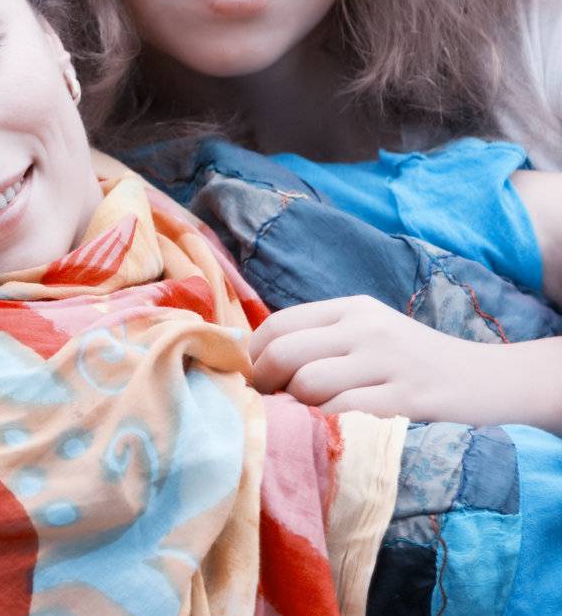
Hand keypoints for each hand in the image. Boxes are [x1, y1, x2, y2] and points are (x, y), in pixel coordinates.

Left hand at [248, 295, 561, 428]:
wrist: (486, 379)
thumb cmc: (413, 361)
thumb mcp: (369, 333)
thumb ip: (322, 339)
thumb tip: (257, 364)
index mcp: (352, 309)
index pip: (279, 323)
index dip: (254, 355)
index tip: (253, 380)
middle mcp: (367, 329)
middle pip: (286, 352)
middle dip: (265, 383)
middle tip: (267, 405)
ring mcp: (388, 362)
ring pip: (310, 383)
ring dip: (295, 407)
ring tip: (301, 418)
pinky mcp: (408, 397)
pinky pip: (345, 411)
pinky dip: (326, 423)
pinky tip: (330, 429)